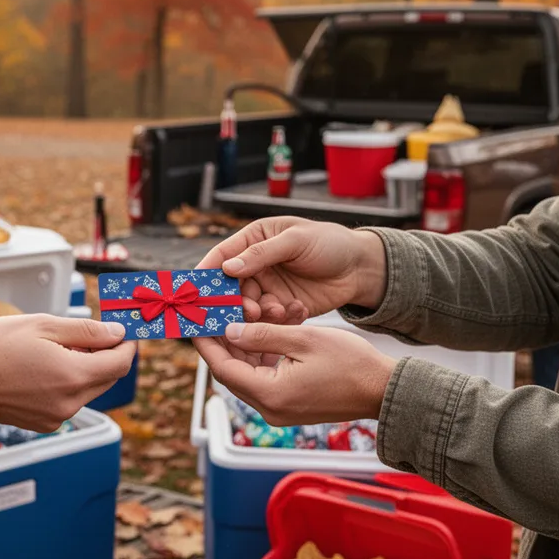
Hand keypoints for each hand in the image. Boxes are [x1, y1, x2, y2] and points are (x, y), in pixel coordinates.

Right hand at [0, 315, 136, 432]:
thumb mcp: (43, 326)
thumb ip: (86, 331)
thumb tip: (117, 334)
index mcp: (72, 376)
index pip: (120, 363)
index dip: (127, 344)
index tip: (125, 330)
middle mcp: (69, 403)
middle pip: (107, 378)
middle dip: (107, 355)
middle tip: (93, 333)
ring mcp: (56, 417)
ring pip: (88, 389)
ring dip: (86, 368)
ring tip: (60, 346)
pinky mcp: (43, 423)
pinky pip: (69, 400)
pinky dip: (68, 382)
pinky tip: (47, 366)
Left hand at [193, 323, 396, 426]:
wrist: (383, 390)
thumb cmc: (351, 365)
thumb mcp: (303, 340)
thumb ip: (263, 335)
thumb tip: (230, 332)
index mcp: (271, 395)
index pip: (224, 369)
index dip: (207, 345)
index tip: (195, 324)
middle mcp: (270, 409)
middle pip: (232, 374)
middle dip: (222, 344)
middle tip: (212, 317)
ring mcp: (280, 410)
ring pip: (248, 375)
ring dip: (243, 348)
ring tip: (239, 319)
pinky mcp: (290, 406)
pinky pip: (265, 379)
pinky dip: (261, 357)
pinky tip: (264, 334)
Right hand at [197, 217, 387, 323]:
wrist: (361, 268)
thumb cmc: (330, 243)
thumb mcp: (296, 241)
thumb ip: (261, 254)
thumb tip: (228, 268)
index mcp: (254, 240)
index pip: (221, 256)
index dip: (206, 273)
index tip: (196, 291)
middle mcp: (256, 265)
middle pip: (230, 287)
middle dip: (234, 301)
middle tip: (247, 310)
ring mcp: (268, 287)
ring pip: (248, 306)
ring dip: (257, 312)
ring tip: (275, 310)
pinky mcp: (281, 307)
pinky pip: (269, 318)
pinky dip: (278, 319)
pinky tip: (294, 311)